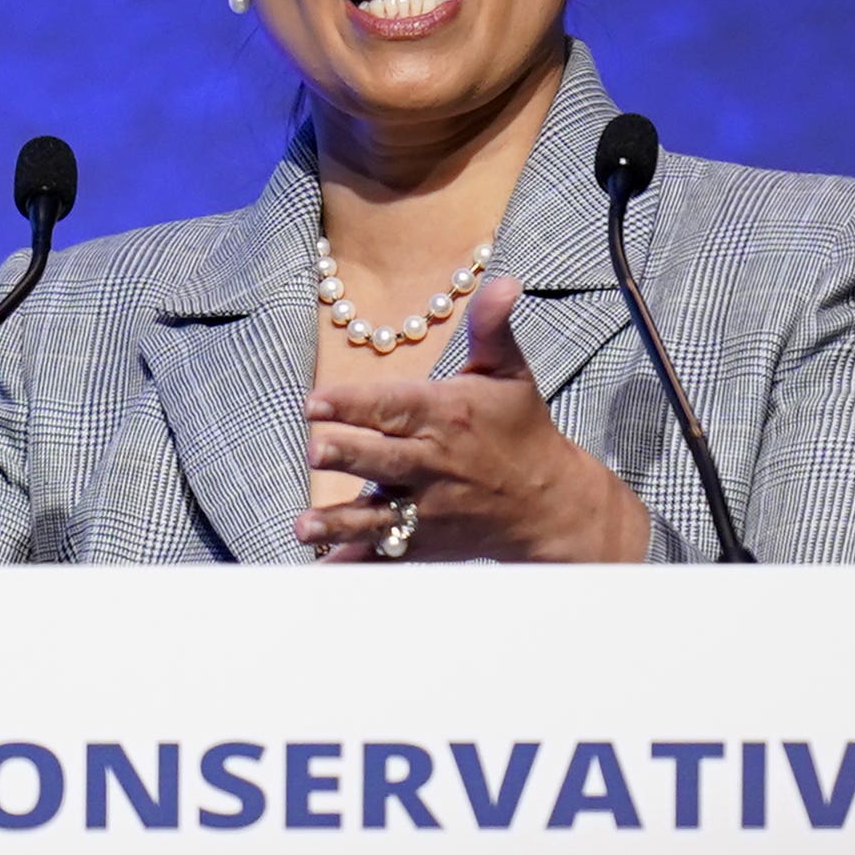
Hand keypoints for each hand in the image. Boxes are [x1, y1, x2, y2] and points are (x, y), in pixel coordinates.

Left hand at [298, 276, 651, 562]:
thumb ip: (492, 327)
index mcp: (448, 416)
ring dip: (341, 521)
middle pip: (385, 460)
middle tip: (313, 450)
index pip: (395, 407)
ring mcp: (430, 509)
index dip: (355, 404)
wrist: (550, 504)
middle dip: (349, 456)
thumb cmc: (520, 430)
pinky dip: (355, 567)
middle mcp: (436, 464)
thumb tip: (503, 279)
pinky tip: (320, 575)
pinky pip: (386, 558)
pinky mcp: (426, 543)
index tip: (315, 402)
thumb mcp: (510, 373)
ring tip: (305, 527)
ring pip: (380, 516)